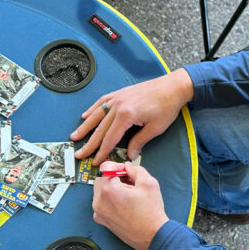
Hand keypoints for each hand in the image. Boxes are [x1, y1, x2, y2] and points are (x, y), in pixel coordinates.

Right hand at [71, 68, 193, 164]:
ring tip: (75, 136)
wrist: (173, 86)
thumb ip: (139, 141)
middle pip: (100, 128)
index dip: (102, 152)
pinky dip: (93, 109)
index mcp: (126, 116)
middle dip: (89, 143)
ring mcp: (118, 98)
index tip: (95, 162)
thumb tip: (129, 155)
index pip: (110, 138)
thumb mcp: (155, 128)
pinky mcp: (120, 93)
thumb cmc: (167, 107)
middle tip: (78, 154)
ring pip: (97, 115)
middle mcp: (118, 106)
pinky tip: (85, 116)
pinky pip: (102, 102)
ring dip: (85, 127)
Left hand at [92, 161, 168, 249]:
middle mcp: (99, 201)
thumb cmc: (150, 213)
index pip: (106, 167)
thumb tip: (128, 167)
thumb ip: (136, 169)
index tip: (126, 171)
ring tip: (129, 194)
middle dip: (114, 176)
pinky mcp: (102, 220)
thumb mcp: (149, 183)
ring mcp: (99, 212)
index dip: (118, 166)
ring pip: (101, 191)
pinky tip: (125, 203)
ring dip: (112, 188)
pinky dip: (111, 200)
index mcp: (108, 190)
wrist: (152, 235)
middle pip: (101, 178)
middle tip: (129, 182)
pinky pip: (102, 203)